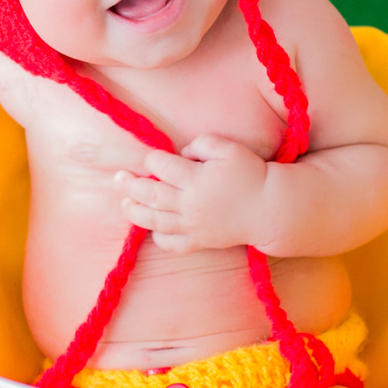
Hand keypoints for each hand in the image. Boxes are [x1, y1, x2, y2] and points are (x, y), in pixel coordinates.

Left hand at [115, 135, 269, 252]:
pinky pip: (171, 244)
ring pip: (154, 220)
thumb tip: (182, 153)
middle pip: (151, 194)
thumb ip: (202, 144)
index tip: (153, 157)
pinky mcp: (199, 241)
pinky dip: (157, 236)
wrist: (269, 208)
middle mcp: (190, 204)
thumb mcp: (229, 149)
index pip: (161, 166)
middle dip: (131, 185)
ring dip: (135, 211)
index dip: (153, 158)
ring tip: (124, 202)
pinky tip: (152, 227)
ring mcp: (193, 226)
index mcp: (196, 179)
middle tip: (118, 178)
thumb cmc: (250, 174)